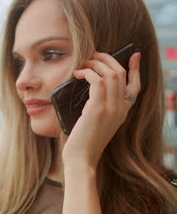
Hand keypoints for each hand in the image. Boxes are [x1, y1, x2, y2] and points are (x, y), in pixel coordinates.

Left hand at [62, 51, 141, 169]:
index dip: (135, 68)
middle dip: (107, 59)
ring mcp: (111, 108)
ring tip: (83, 63)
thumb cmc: (83, 141)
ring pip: (110, 73)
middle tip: (93, 54)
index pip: (136, 86)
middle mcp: (121, 108)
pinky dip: (87, 72)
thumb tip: (90, 87)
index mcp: (123, 112)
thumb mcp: (97, 122)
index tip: (133, 54)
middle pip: (121, 73)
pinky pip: (97, 81)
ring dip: (95, 63)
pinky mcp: (98, 109)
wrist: (81, 159)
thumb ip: (99, 106)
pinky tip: (77, 74)